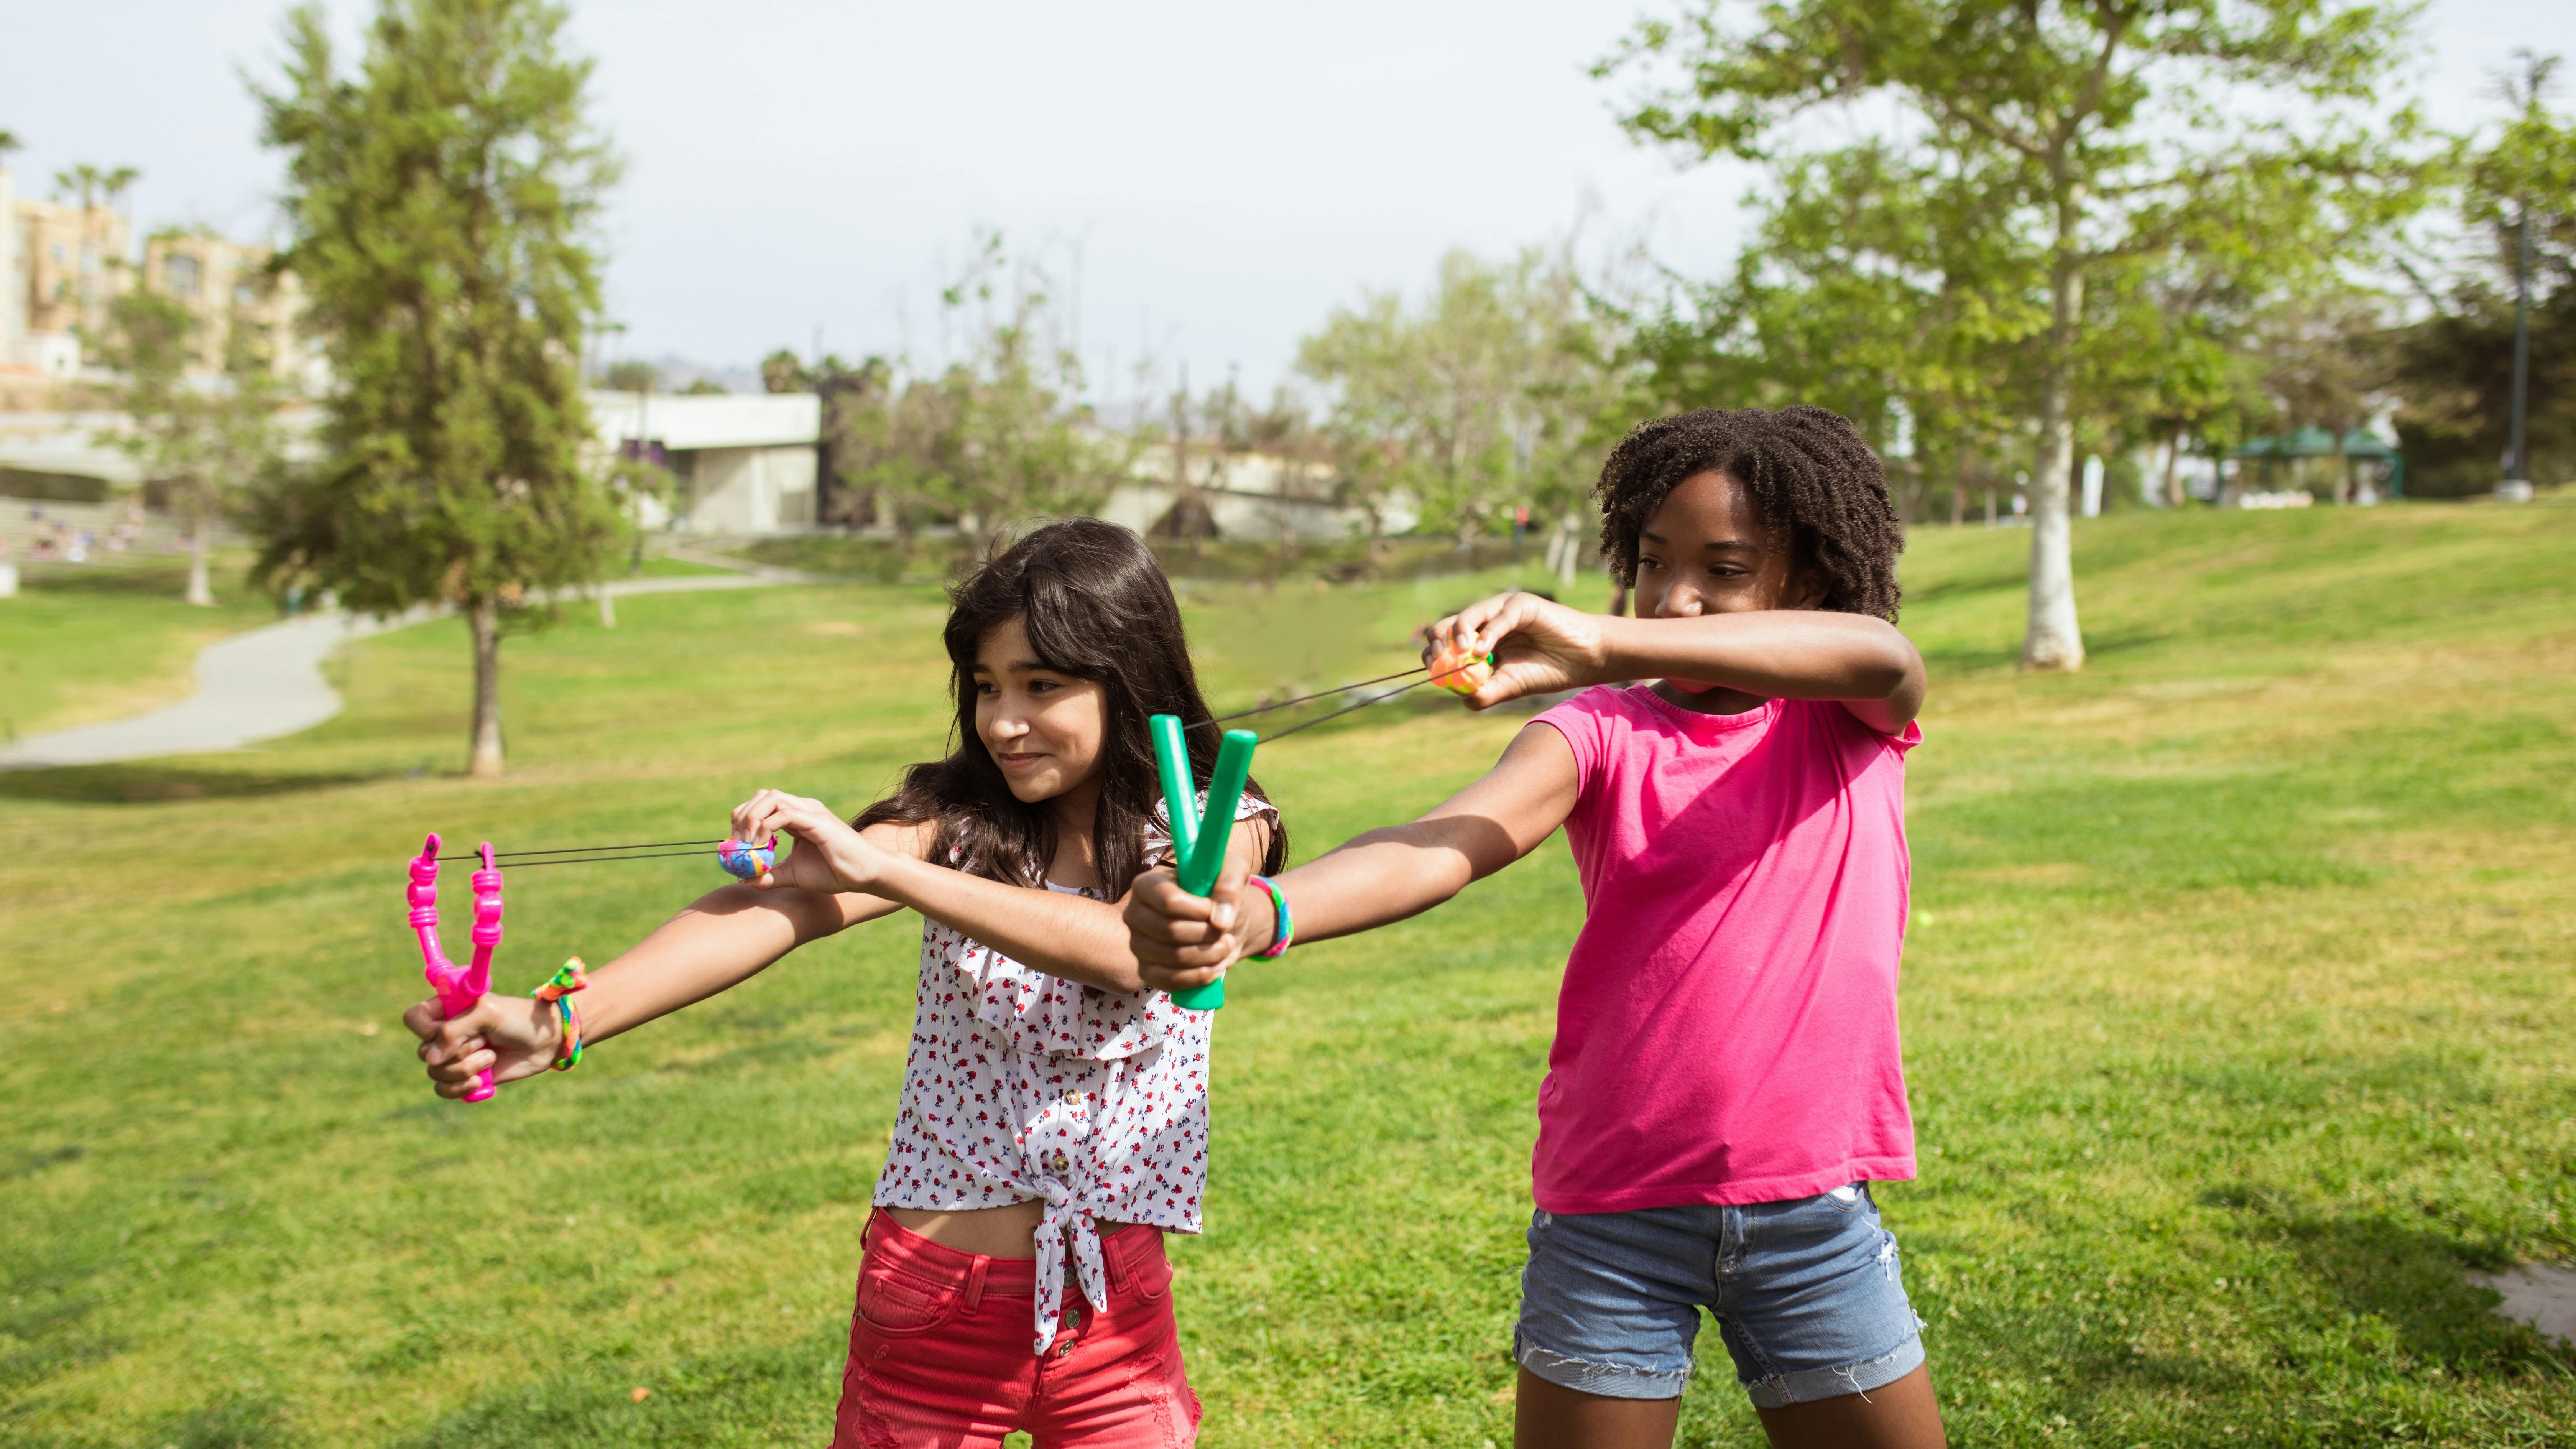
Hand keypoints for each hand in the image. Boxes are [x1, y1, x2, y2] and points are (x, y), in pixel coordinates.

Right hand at [404, 992, 560, 1098]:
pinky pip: (444, 1090)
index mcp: (447, 1009)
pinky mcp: (464, 1076)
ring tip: (491, 1057)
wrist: (545, 1042)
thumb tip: (431, 1059)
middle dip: (458, 1051)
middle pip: (424, 1052)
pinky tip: (482, 1081)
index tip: (448, 1029)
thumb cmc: (519, 1019)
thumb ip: (454, 1030)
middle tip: (484, 1040)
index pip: (414, 1019)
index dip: (426, 1029)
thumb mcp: (487, 1014)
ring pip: (436, 1073)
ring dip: (466, 1068)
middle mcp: (446, 1033)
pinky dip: (461, 1088)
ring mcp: (454, 1056)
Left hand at [730, 789, 892, 894]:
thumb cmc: (834, 873)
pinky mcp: (817, 821)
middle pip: (762, 795)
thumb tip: (743, 879)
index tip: (736, 843)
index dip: (743, 819)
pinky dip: (766, 827)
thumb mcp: (793, 874)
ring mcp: (810, 811)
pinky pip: (783, 814)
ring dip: (752, 818)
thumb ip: (769, 875)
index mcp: (797, 816)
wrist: (864, 875)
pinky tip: (762, 846)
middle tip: (737, 842)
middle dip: (743, 815)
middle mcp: (803, 808)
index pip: (761, 803)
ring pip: (771, 798)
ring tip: (748, 843)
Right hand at [1124, 854, 1259, 993]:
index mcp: (1146, 884)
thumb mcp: (1233, 870)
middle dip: (1208, 934)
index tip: (1216, 909)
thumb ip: (1229, 885)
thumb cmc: (1220, 890)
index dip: (1199, 910)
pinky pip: (1169, 981)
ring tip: (1226, 945)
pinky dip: (1198, 977)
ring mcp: (1137, 944)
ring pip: (1174, 957)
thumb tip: (1220, 921)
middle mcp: (1134, 914)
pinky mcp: (1146, 970)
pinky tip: (1215, 967)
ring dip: (1209, 955)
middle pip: (1171, 931)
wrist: (1220, 920)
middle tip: (1226, 931)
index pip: (1168, 901)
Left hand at [1423, 592, 1609, 708]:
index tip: (1433, 671)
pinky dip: (1487, 634)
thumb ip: (1483, 692)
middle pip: (1446, 626)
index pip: (1444, 644)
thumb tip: (1457, 694)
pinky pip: (1498, 616)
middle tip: (1440, 661)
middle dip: (1438, 644)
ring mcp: (1500, 611)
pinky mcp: (1520, 604)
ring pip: (1466, 618)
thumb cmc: (1545, 671)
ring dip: (1457, 636)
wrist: (1582, 661)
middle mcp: (1484, 624)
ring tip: (1462, 654)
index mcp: (1477, 642)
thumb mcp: (1509, 687)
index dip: (1434, 656)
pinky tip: (1482, 652)